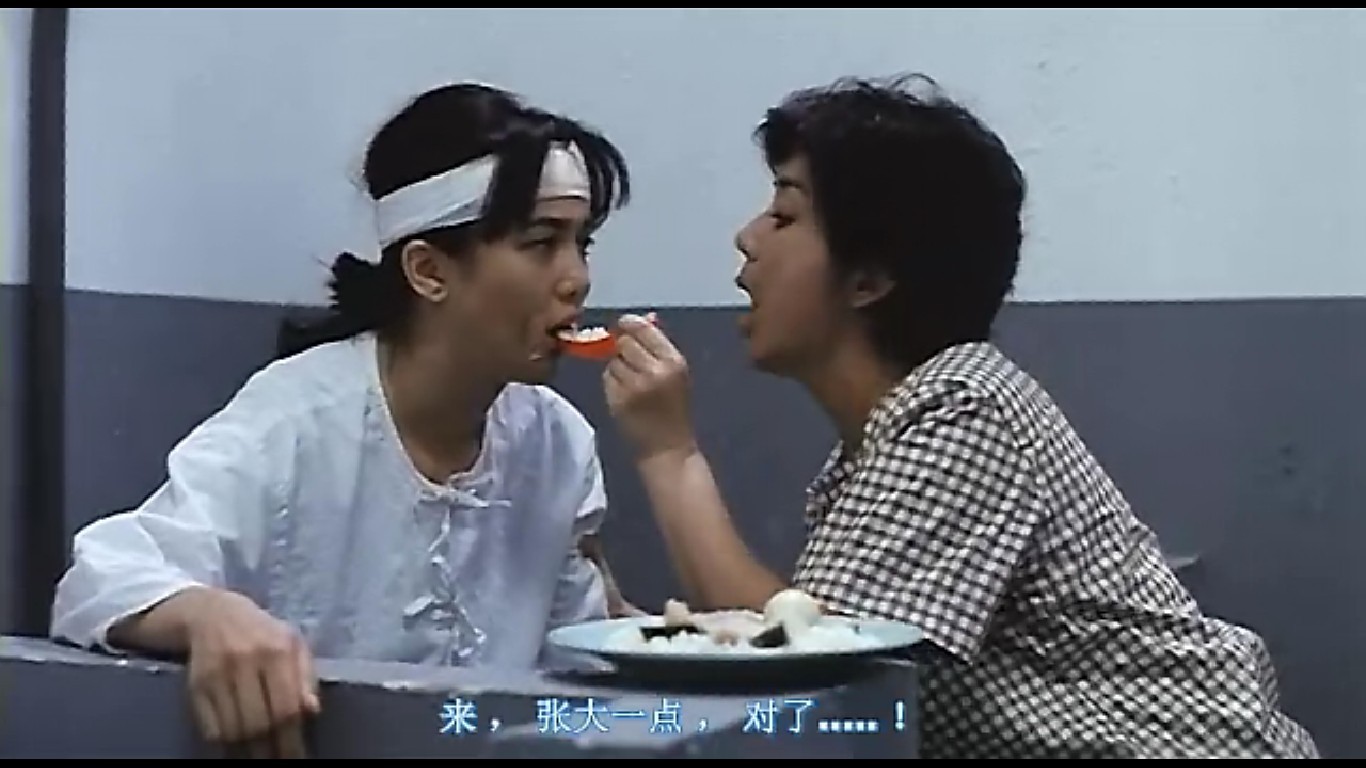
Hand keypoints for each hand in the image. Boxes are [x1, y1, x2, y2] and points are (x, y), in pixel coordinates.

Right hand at [183, 589, 320, 757]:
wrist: (212, 613)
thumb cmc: (263, 632)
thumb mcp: (293, 643)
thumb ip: (306, 676)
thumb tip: (312, 710)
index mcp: (276, 650)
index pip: (286, 707)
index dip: (291, 739)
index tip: (296, 756)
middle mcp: (245, 662)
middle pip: (258, 723)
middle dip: (270, 750)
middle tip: (278, 759)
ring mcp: (216, 675)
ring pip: (233, 730)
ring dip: (247, 750)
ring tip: (259, 754)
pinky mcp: (195, 687)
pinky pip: (210, 728)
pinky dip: (225, 742)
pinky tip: (237, 745)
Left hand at [603, 314, 696, 459]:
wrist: (668, 447)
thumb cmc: (674, 408)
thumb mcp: (676, 374)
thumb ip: (659, 346)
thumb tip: (643, 318)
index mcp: (674, 361)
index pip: (644, 329)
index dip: (629, 324)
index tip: (623, 324)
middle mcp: (654, 371)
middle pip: (624, 342)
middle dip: (623, 348)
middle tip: (631, 361)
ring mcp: (634, 387)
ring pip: (612, 360)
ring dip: (617, 366)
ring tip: (630, 381)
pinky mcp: (618, 400)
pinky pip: (606, 378)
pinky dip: (611, 382)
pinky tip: (624, 394)